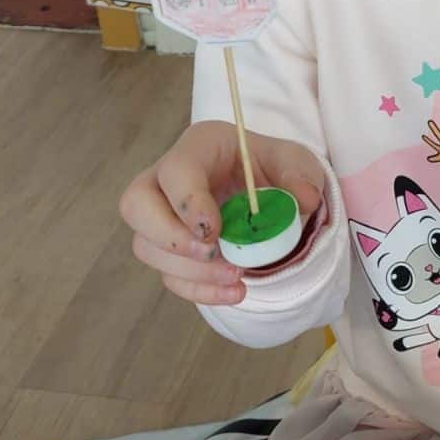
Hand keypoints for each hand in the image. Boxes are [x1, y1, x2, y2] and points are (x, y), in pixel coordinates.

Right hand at [119, 120, 324, 305]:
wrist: (269, 191)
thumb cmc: (272, 168)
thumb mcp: (295, 162)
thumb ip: (301, 174)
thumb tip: (305, 199)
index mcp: (199, 147)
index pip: (175, 170)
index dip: (187, 202)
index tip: (214, 230)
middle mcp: (167, 180)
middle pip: (135, 205)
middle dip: (169, 237)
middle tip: (213, 252)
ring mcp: (163, 217)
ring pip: (146, 246)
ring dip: (189, 270)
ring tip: (237, 276)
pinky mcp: (171, 251)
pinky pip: (168, 275)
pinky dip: (198, 290)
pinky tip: (233, 292)